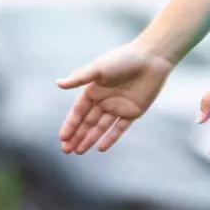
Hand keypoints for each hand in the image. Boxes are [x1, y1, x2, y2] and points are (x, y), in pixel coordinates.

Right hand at [58, 41, 175, 153]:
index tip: (63, 138)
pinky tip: (101, 148)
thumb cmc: (123, 59)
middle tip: (66, 151)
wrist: (152, 58)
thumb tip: (58, 83)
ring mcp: (118, 107)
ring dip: (90, 139)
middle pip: (87, 122)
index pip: (78, 112)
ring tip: (79, 152)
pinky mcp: (133, 112)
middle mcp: (104, 101)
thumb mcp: (98, 69)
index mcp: (93, 91)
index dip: (70, 125)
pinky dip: (111, 138)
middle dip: (77, 136)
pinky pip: (119, 128)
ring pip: (100, 127)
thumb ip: (78, 78)